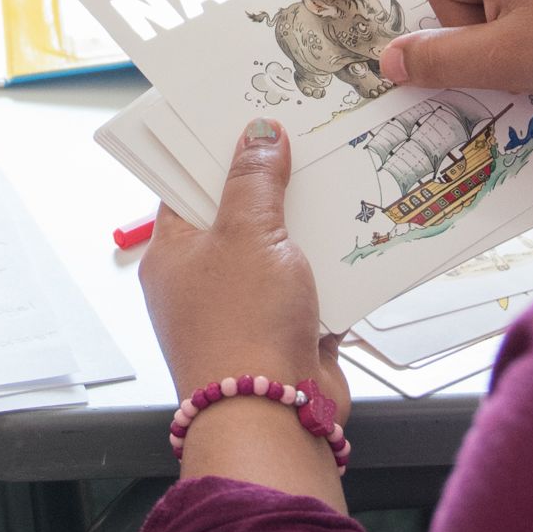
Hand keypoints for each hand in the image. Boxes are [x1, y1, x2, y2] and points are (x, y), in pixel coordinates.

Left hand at [138, 120, 347, 505]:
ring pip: (280, 251)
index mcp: (172, 253)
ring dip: (309, 227)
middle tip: (308, 137)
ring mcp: (245, 309)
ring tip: (342, 175)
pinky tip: (360, 235)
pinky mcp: (285, 333)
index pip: (186, 185)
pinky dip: (333, 268)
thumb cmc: (241, 327)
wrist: (273, 417)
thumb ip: (255, 180)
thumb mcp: (247, 234)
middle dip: (274, 184)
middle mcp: (203, 281)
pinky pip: (311, 287)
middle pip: (238, 215)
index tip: (248, 114)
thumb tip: (259, 133)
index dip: (216, 150)